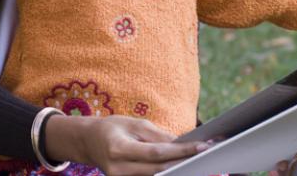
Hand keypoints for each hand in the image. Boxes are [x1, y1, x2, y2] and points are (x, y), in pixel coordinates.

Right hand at [44, 115, 209, 175]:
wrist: (89, 142)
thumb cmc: (113, 128)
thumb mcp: (135, 124)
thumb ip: (158, 136)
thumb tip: (182, 144)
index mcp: (119, 149)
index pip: (157, 153)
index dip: (181, 151)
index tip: (202, 146)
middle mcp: (119, 170)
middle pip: (159, 169)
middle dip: (184, 162)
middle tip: (207, 155)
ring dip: (178, 170)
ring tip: (198, 161)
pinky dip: (166, 173)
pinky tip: (180, 166)